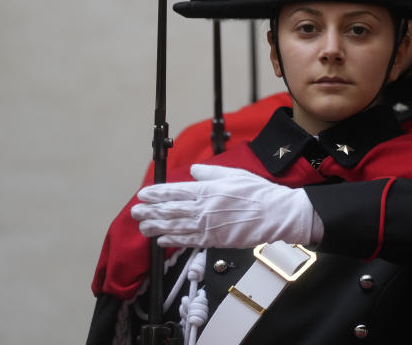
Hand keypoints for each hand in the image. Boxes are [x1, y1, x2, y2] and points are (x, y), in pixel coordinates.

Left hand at [131, 164, 319, 248]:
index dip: (156, 194)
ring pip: (175, 227)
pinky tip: (162, 240)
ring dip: (156, 227)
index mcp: (207, 190)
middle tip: (135, 212)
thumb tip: (193, 171)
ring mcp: (207, 226)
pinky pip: (188, 241)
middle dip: (150, 211)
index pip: (174, 192)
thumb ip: (210, 172)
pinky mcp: (213, 240)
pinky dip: (173, 241)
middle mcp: (203, 209)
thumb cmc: (258, 193)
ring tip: (142, 227)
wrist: (275, 215)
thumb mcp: (233, 174)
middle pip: (169, 211)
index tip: (142, 194)